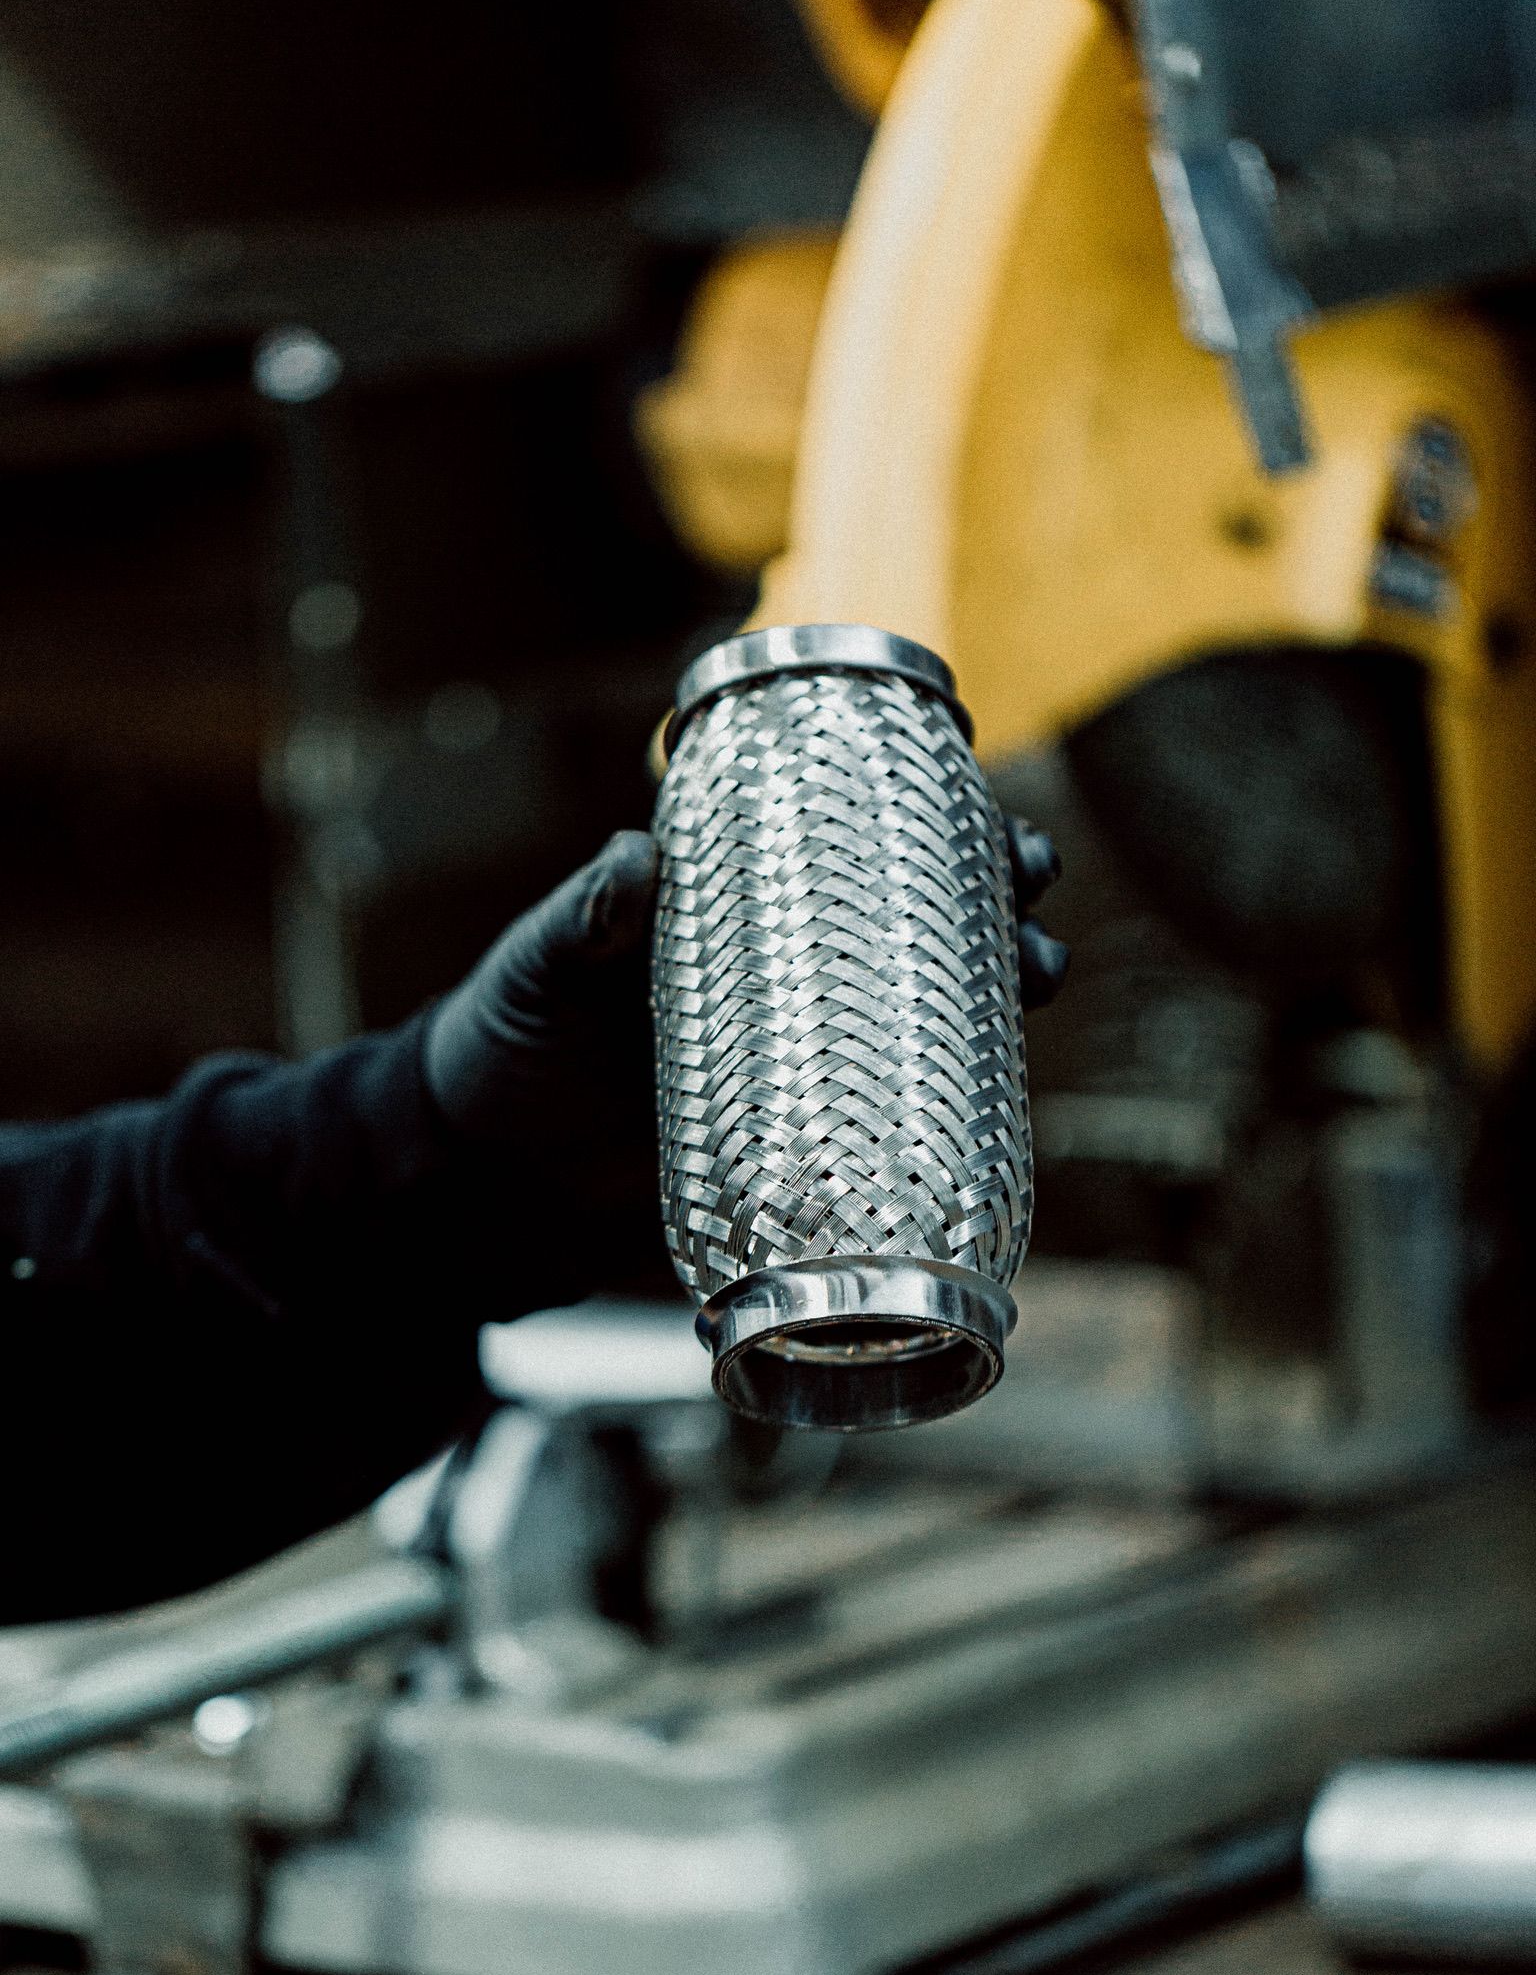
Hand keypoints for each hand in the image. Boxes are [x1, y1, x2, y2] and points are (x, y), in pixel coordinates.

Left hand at [424, 812, 1065, 1152]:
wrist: (491, 1168)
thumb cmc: (508, 1034)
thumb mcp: (539, 966)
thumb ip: (581, 917)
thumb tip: (637, 859)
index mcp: (731, 887)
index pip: (841, 826)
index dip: (925, 809)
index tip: (982, 806)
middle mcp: (783, 949)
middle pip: (913, 900)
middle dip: (994, 883)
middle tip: (1032, 883)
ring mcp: (800, 1033)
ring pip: (924, 990)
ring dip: (999, 974)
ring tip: (1042, 974)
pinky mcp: (804, 1118)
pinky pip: (896, 1090)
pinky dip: (956, 1079)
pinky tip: (1008, 1077)